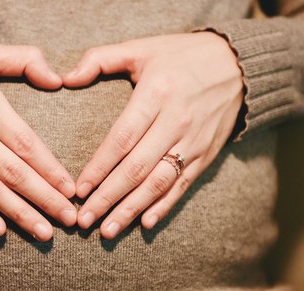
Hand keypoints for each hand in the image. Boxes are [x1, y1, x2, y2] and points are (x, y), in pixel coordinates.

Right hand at [0, 39, 76, 240]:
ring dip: (19, 213)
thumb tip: (58, 80)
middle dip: (44, 198)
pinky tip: (1, 230)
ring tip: (44, 232)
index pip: (24, 143)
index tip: (71, 189)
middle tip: (69, 219)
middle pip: (11, 172)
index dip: (50, 169)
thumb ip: (25, 60)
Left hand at [63, 32, 242, 238]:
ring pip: (159, 183)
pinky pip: (183, 185)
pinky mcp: (206, 154)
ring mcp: (193, 141)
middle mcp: (176, 121)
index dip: (99, 167)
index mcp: (156, 94)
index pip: (122, 138)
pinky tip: (145, 223)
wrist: (238, 64)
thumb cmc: (180, 56)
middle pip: (137, 168)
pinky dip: (164, 206)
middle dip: (108, 197)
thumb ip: (100, 59)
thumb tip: (65, 78)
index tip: (78, 189)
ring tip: (108, 230)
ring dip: (132, 209)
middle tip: (84, 220)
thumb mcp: (141, 48)